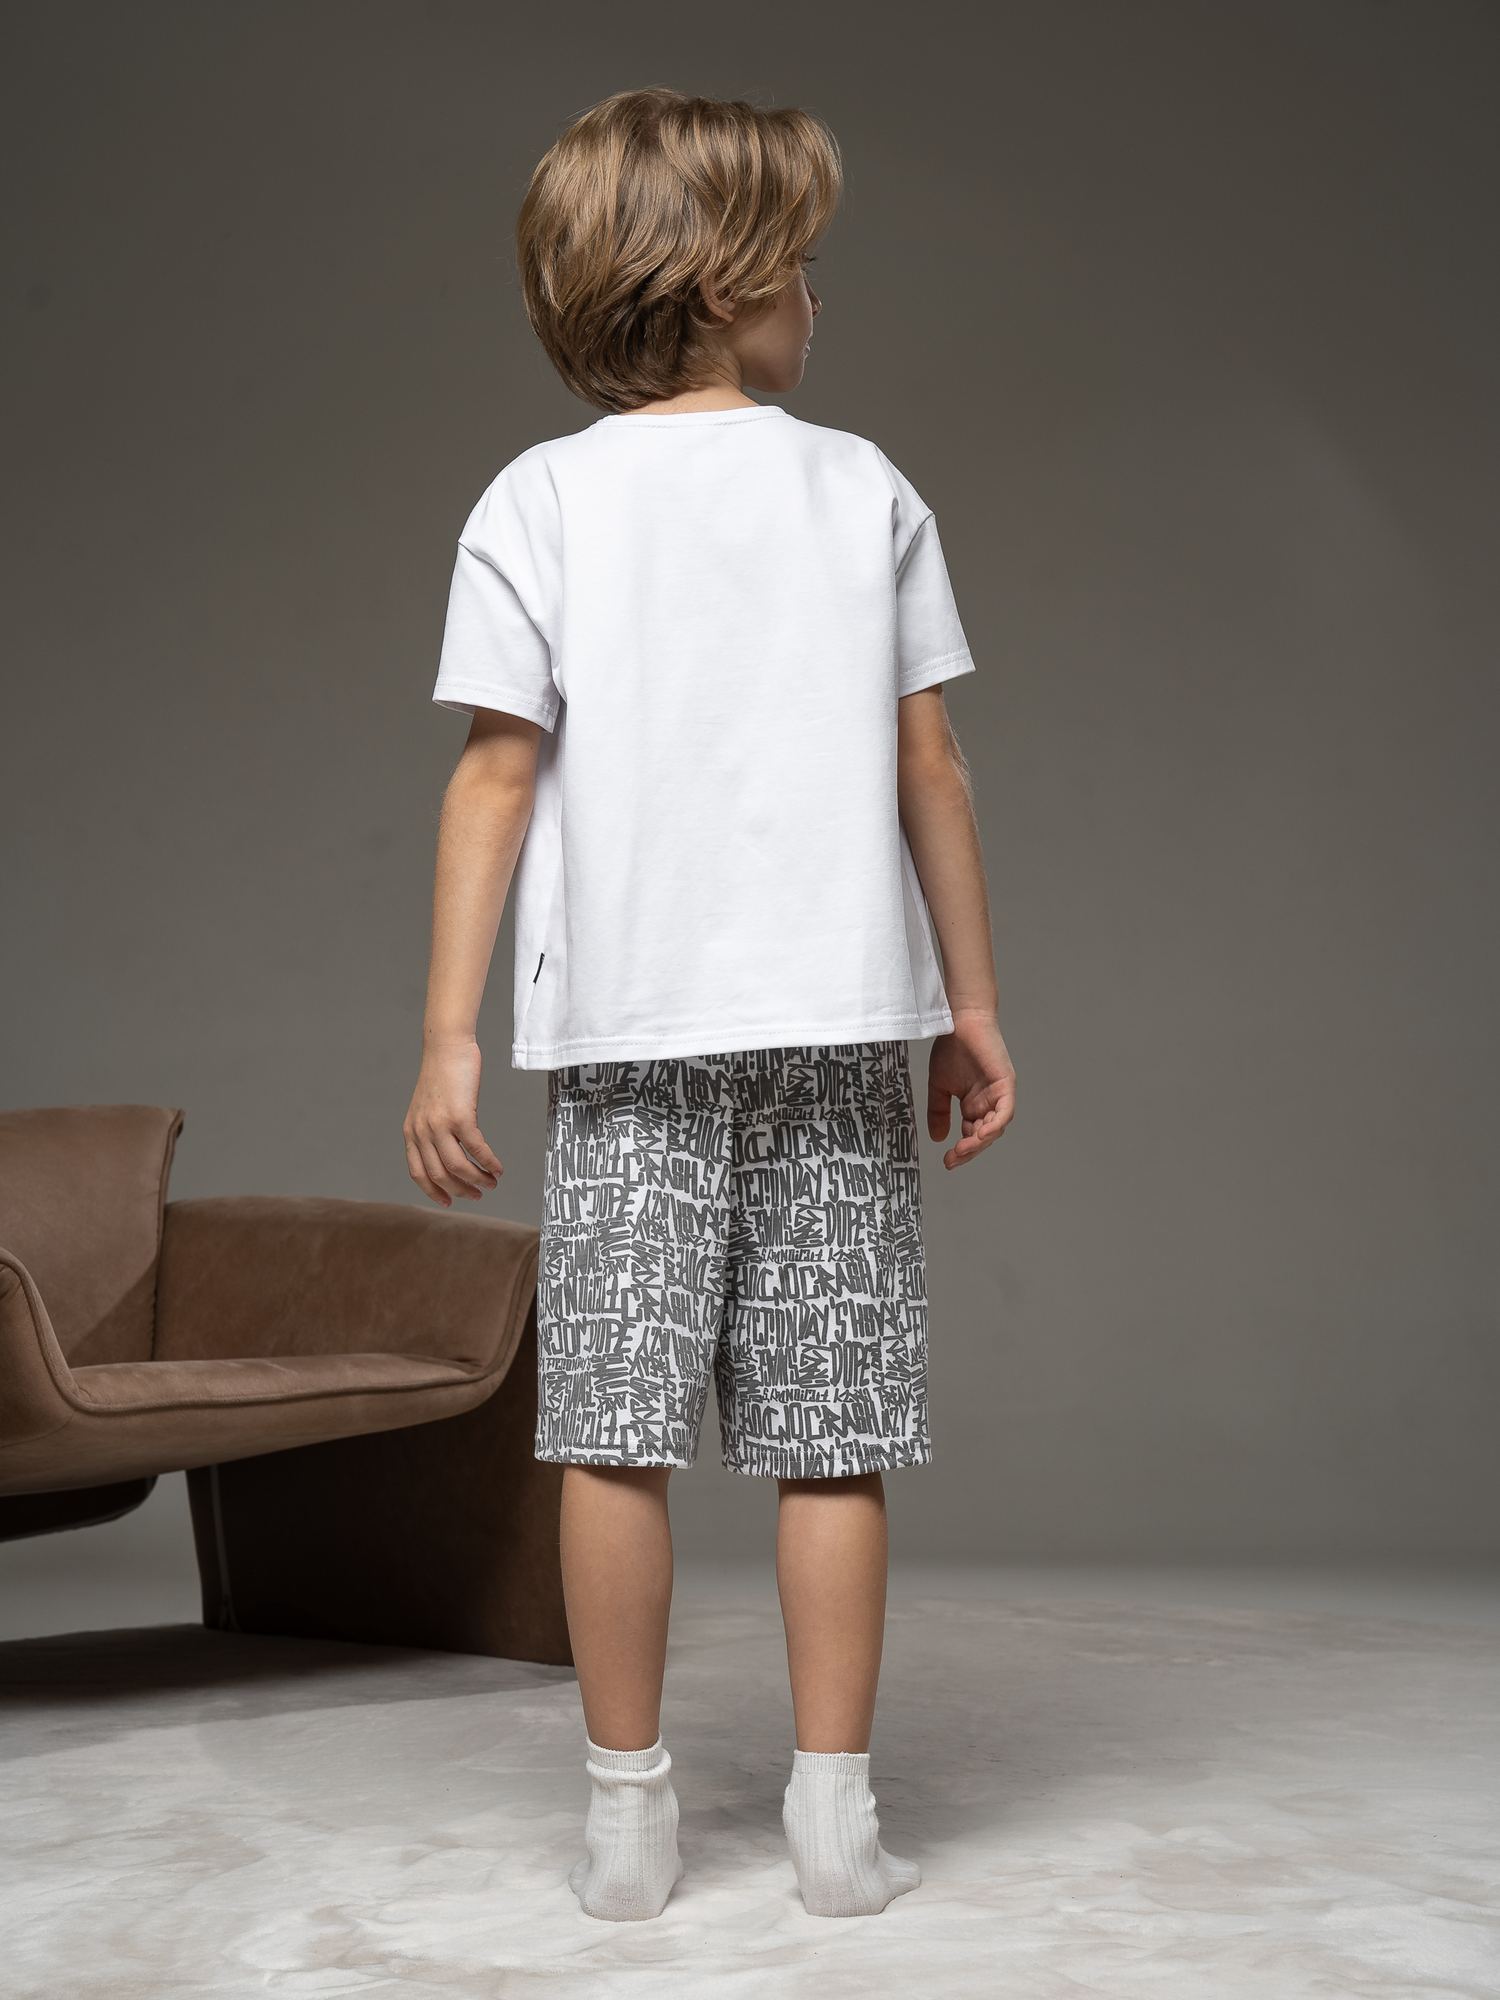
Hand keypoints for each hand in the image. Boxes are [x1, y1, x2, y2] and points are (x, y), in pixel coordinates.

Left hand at [403, 1035, 503, 1206]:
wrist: (447, 1046)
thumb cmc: (443, 1073)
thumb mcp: (428, 1106)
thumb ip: (432, 1129)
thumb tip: (448, 1152)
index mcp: (411, 1132)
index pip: (418, 1173)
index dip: (434, 1191)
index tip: (449, 1201)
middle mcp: (421, 1132)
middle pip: (439, 1175)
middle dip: (460, 1190)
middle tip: (478, 1194)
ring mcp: (439, 1125)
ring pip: (457, 1168)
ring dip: (477, 1180)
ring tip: (491, 1183)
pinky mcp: (460, 1116)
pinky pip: (476, 1149)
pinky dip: (489, 1163)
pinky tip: (498, 1168)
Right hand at [927, 1009, 1016, 1169]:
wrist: (959, 1021)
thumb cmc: (952, 1048)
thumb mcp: (939, 1086)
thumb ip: (939, 1112)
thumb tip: (937, 1138)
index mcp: (975, 1104)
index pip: (972, 1135)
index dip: (962, 1151)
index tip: (947, 1161)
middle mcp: (989, 1103)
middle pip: (984, 1136)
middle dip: (970, 1151)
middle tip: (953, 1159)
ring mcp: (999, 1094)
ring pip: (995, 1128)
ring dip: (980, 1142)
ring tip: (962, 1150)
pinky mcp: (1006, 1084)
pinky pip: (1005, 1112)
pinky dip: (995, 1125)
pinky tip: (980, 1135)